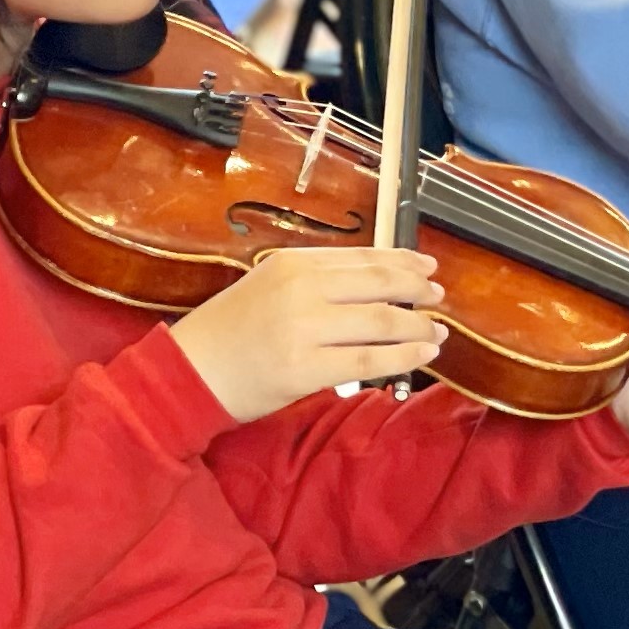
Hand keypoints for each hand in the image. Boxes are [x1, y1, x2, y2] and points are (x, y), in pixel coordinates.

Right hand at [171, 246, 443, 421]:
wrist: (189, 371)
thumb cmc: (230, 332)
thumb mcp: (269, 286)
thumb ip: (316, 282)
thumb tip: (376, 285)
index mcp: (293, 263)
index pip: (363, 257)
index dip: (403, 261)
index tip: (428, 266)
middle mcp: (301, 289)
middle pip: (380, 285)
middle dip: (418, 290)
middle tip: (439, 297)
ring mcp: (303, 329)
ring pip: (382, 322)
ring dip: (418, 327)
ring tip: (437, 332)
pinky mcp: (305, 368)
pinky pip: (369, 360)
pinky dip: (403, 357)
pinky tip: (422, 355)